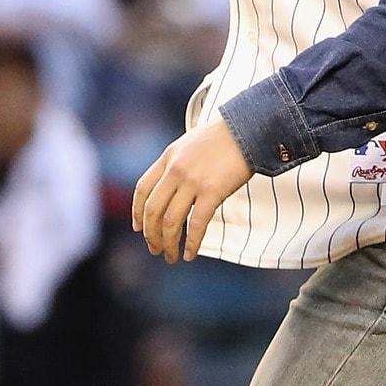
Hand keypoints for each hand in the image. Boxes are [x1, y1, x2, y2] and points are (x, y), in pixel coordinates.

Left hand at [132, 117, 252, 262]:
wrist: (249, 128)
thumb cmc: (224, 137)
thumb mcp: (190, 144)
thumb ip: (177, 163)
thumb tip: (172, 186)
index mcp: (168, 158)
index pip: (142, 190)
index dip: (137, 212)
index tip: (138, 228)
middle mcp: (175, 170)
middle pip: (153, 210)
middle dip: (151, 235)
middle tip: (155, 249)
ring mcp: (192, 181)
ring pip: (171, 221)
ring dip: (168, 244)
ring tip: (170, 257)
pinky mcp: (212, 191)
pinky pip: (197, 224)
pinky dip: (192, 243)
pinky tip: (190, 254)